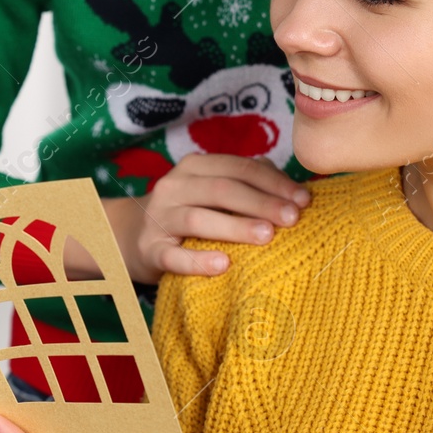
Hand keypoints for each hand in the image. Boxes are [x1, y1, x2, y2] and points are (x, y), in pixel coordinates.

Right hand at [106, 154, 311, 282]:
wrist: (128, 237)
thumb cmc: (186, 214)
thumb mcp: (210, 191)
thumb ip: (246, 184)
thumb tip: (295, 190)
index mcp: (196, 167)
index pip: (240, 168)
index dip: (274, 182)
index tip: (305, 200)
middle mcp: (175, 186)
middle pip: (223, 189)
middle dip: (262, 203)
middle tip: (294, 219)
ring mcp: (159, 218)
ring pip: (199, 218)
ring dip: (236, 226)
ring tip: (267, 236)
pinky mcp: (149, 250)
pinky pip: (174, 256)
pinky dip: (198, 260)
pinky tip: (223, 264)